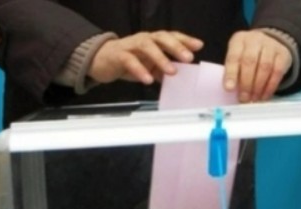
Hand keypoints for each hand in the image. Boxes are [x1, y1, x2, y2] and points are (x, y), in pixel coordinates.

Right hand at [89, 31, 203, 83]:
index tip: (199, 46)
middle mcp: (144, 39)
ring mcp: (131, 46)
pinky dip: (140, 70)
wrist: (102, 60)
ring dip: (161, 58)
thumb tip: (183, 79)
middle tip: (188, 58)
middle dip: (176, 47)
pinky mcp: (119, 55)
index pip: (172, 36)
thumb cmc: (130, 61)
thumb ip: (165, 70)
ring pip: (147, 47)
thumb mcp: (151, 66)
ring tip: (172, 71)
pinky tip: (148, 80)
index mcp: (154, 41)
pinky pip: (130, 61)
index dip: (185, 40)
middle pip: (162, 38)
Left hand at [224, 30, 292, 102]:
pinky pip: (277, 72)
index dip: (231, 74)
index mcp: (239, 40)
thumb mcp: (238, 58)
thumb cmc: (249, 55)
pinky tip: (265, 96)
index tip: (229, 89)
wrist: (270, 44)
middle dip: (246, 83)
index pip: (233, 57)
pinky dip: (270, 86)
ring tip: (254, 99)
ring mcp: (271, 45)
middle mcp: (255, 40)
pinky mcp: (283, 54)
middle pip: (250, 61)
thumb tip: (232, 91)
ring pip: (265, 67)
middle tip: (244, 98)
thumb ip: (234, 71)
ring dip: (259, 86)